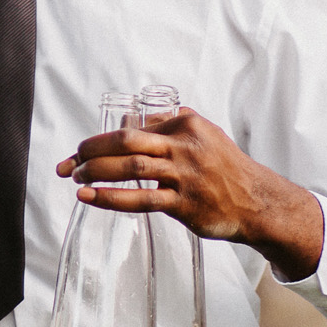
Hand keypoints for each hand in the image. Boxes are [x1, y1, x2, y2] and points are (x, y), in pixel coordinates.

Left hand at [57, 109, 325, 281]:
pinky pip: (141, 199)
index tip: (77, 152)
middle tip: (68, 162)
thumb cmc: (224, 167)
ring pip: (131, 167)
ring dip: (96, 172)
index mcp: (185, 123)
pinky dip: (110, 197)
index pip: (132, 127)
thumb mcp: (200, 134)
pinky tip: (88, 196)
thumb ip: (164, 126)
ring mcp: (186, 174)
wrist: (257, 201)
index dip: (99, 140)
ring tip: (74, 178)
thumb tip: (123, 123)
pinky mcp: (185, 203)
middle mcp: (185, 145)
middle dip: (90, 150)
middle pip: (126, 141)